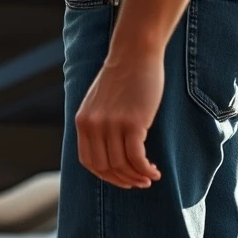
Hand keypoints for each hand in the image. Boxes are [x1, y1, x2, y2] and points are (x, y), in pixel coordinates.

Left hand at [75, 49, 164, 188]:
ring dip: (137, 177)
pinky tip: (156, 172)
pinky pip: (137, 158)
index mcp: (82, 122)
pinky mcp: (132, 123)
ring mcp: (111, 124)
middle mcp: (93, 125)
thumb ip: (98, 124)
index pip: (88, 161)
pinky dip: (146, 170)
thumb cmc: (122, 78)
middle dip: (123, 180)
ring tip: (150, 177)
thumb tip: (107, 151)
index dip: (105, 176)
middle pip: (105, 167)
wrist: (134, 54)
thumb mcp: (99, 103)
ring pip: (122, 165)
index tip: (121, 179)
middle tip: (140, 183)